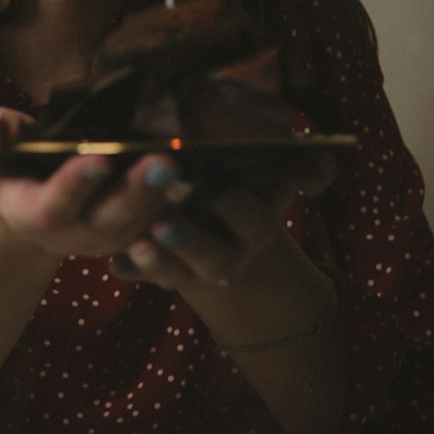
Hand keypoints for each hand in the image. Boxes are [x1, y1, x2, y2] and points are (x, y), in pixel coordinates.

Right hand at [0, 105, 336, 290]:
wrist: (21, 189)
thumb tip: (0, 128)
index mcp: (30, 212)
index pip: (52, 206)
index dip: (75, 184)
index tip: (96, 156)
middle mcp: (74, 233)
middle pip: (111, 221)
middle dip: (138, 192)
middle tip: (164, 159)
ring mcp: (109, 235)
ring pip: (145, 223)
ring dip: (170, 197)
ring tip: (193, 162)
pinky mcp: (137, 226)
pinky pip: (165, 219)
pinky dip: (187, 201)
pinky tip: (211, 169)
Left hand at [114, 148, 336, 292]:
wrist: (209, 196)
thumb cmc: (236, 163)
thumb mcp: (266, 156)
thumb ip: (297, 161)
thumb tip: (319, 173)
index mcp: (257, 222)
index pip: (256, 220)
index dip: (238, 209)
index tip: (217, 190)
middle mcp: (230, 252)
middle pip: (214, 258)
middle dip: (189, 241)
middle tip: (162, 222)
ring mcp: (193, 266)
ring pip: (176, 274)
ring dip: (156, 261)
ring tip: (135, 243)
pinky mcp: (160, 269)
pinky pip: (142, 277)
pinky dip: (129, 269)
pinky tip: (114, 261)